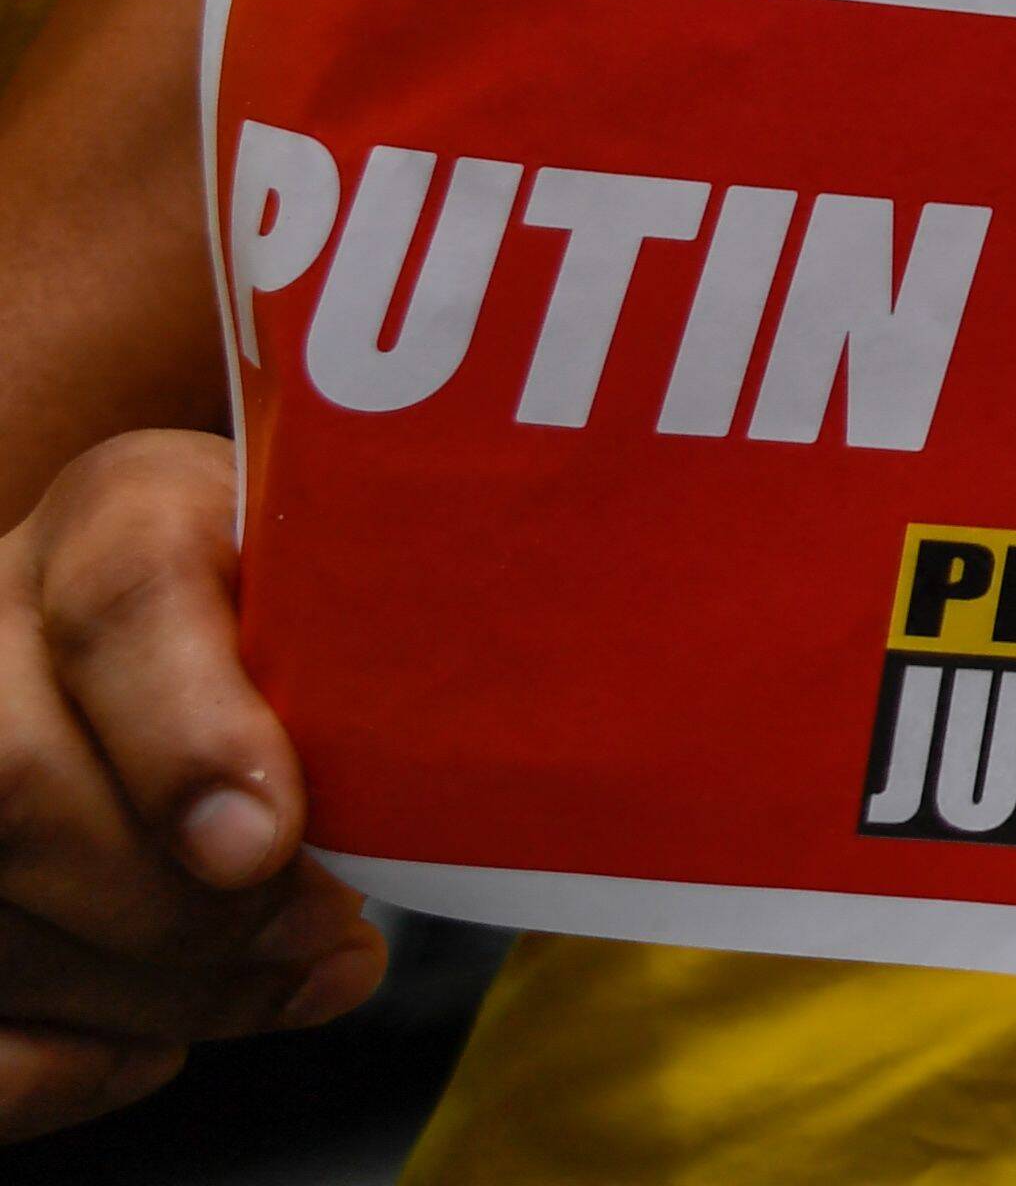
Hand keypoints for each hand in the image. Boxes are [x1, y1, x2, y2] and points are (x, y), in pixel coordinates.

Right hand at [0, 434, 377, 1138]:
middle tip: (321, 934)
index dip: (187, 738)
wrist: (206, 627)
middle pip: (14, 784)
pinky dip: (46, 1066)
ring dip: (146, 992)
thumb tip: (411, 833)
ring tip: (287, 983)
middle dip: (178, 907)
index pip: (126, 598)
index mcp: (123, 514)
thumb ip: (378, 663)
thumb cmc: (311, 612)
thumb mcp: (357, 588)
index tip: (265, 844)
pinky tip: (150, 1047)